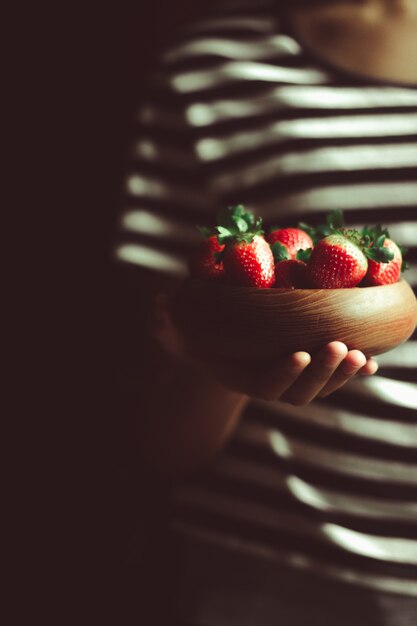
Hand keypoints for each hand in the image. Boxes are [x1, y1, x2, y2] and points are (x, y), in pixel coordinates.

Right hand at [152, 294, 378, 405]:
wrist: (219, 345)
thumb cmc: (196, 337)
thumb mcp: (173, 329)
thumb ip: (163, 322)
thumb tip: (158, 305)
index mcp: (244, 379)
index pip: (267, 385)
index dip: (285, 374)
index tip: (299, 353)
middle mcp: (272, 385)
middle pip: (303, 391)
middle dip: (324, 373)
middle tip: (342, 347)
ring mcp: (293, 379)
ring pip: (324, 386)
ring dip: (344, 374)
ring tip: (362, 355)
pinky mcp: (308, 368)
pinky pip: (334, 374)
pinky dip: (355, 372)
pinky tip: (372, 361)